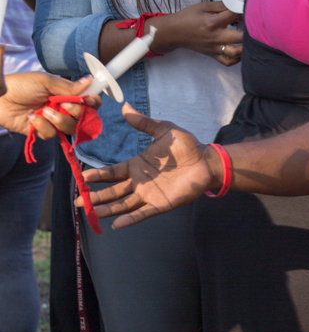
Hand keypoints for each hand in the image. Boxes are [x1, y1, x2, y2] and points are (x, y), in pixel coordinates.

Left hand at [0, 69, 100, 137]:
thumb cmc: (20, 85)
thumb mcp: (45, 81)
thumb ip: (68, 86)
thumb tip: (90, 80)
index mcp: (66, 93)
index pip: (89, 101)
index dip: (93, 102)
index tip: (89, 100)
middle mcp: (63, 108)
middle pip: (84, 117)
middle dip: (76, 111)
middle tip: (63, 104)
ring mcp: (53, 121)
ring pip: (70, 128)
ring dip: (59, 119)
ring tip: (44, 110)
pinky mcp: (42, 132)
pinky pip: (51, 134)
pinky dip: (43, 126)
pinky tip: (32, 117)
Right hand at [81, 104, 222, 227]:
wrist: (206, 161)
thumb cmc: (186, 146)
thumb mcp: (162, 130)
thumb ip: (143, 122)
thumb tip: (125, 107)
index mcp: (136, 165)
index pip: (112, 172)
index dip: (97, 176)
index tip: (82, 177)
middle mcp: (139, 182)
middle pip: (113, 192)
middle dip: (95, 197)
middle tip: (78, 201)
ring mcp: (149, 194)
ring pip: (123, 204)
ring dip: (108, 209)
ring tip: (92, 213)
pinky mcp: (161, 204)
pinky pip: (143, 213)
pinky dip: (130, 219)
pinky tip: (116, 224)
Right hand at [155, 2, 242, 65]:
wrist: (174, 32)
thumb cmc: (188, 17)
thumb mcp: (203, 7)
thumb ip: (221, 5)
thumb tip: (236, 3)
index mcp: (213, 23)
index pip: (235, 16)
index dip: (244, 10)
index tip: (249, 8)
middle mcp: (216, 37)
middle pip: (241, 37)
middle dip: (250, 32)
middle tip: (254, 26)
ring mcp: (215, 48)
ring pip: (236, 53)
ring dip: (246, 47)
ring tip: (250, 40)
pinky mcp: (213, 55)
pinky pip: (227, 62)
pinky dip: (237, 59)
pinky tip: (241, 51)